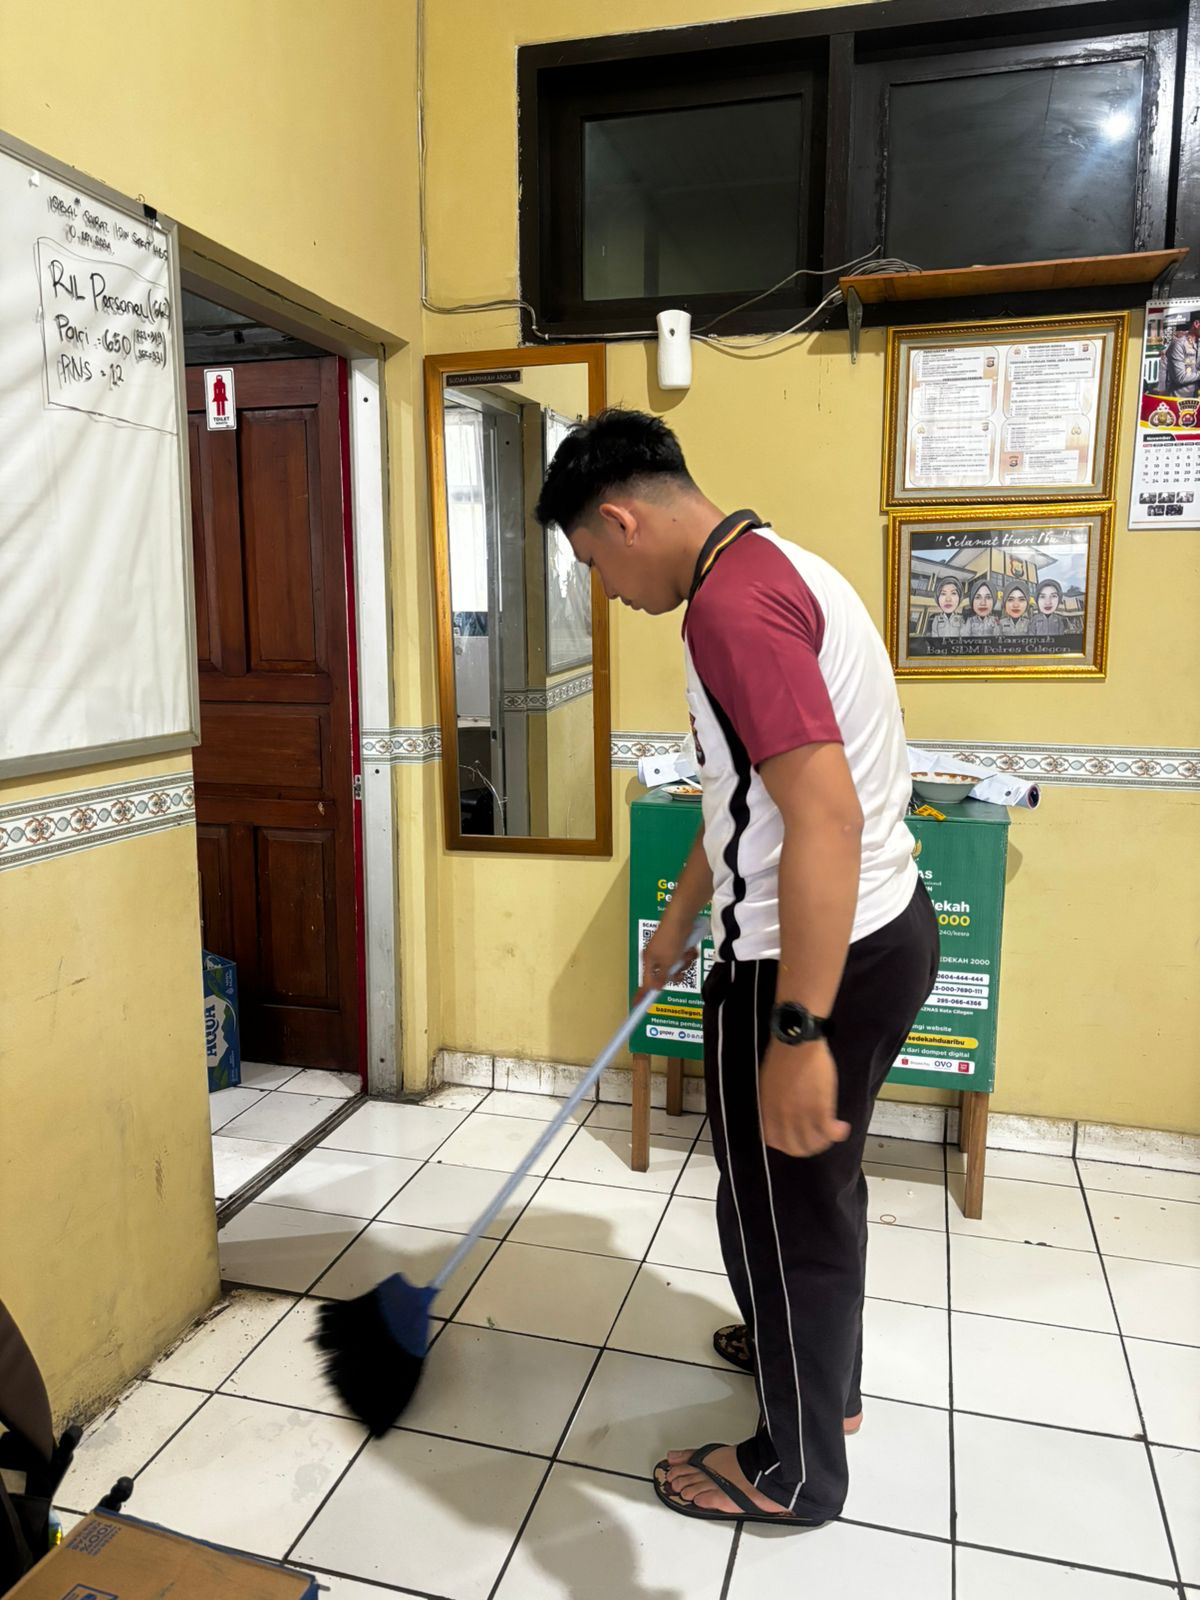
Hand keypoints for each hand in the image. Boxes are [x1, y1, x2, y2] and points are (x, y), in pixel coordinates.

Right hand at [637, 921, 698, 1001]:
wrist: (681, 918)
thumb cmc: (671, 940)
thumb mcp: (667, 962)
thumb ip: (661, 977)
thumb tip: (655, 989)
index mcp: (649, 960)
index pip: (645, 982)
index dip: (641, 994)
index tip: (636, 1005)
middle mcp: (657, 956)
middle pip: (665, 975)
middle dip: (676, 973)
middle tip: (681, 972)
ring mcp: (668, 950)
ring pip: (678, 966)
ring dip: (685, 962)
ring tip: (687, 953)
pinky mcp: (678, 944)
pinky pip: (684, 956)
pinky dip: (688, 954)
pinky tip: (690, 948)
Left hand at [758, 1038, 850, 1156]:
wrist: (796, 1042)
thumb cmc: (782, 1056)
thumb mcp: (768, 1083)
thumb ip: (772, 1103)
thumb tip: (779, 1116)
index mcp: (767, 1110)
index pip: (772, 1140)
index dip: (785, 1144)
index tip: (794, 1141)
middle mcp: (783, 1116)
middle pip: (794, 1147)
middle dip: (807, 1148)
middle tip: (816, 1140)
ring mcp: (802, 1113)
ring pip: (814, 1143)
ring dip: (824, 1142)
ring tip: (831, 1133)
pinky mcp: (820, 1107)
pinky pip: (829, 1131)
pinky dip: (837, 1134)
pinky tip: (842, 1128)